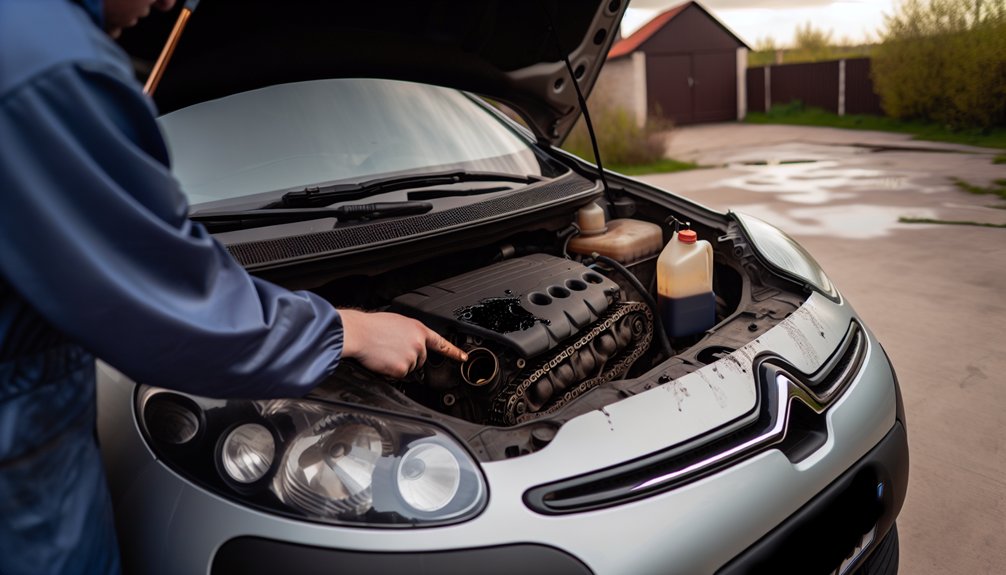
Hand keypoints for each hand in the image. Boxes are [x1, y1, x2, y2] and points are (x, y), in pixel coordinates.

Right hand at [338, 309, 467, 378]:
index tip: (463, 357)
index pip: (441, 343)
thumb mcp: (397, 323)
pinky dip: (391, 372)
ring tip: (385, 353)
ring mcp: (412, 357)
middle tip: (392, 350)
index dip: (454, 351)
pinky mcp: (402, 369)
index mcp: (418, 329)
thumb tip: (413, 343)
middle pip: (421, 360)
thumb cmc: (372, 326)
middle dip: (409, 358)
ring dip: (399, 365)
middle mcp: (418, 343)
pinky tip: (383, 361)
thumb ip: (410, 333)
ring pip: (410, 369)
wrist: (358, 332)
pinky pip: (399, 376)